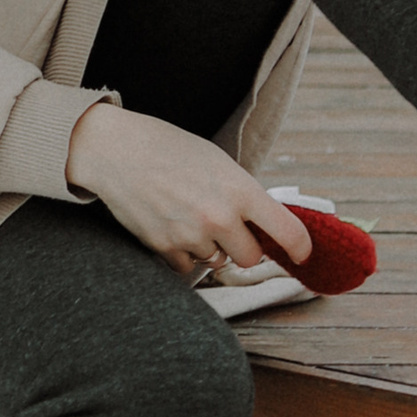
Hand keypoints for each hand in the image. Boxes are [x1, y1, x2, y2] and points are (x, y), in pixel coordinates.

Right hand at [64, 100, 310, 278]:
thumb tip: (262, 225)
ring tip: (188, 217)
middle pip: (251, 258)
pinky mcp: (165, 247)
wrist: (115, 150)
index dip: (300, 248)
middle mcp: (220, 216)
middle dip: (243, 247)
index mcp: (240, 189)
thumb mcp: (216, 161)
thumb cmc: (166, 148)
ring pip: (217, 261)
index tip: (301, 254)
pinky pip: (188, 267)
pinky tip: (170, 226)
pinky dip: (183, 254)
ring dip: (209, 247)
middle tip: (226, 228)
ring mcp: (192, 234)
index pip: (287, 232)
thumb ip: (241, 194)